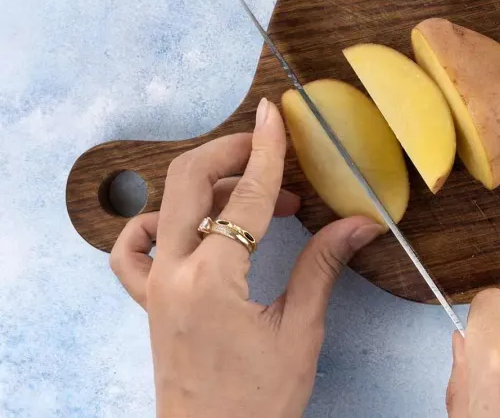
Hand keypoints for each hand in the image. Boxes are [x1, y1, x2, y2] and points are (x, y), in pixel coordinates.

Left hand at [110, 98, 382, 417]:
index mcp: (213, 282)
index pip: (247, 197)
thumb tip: (361, 221)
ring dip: (208, 185)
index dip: (268, 151)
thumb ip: (324, 266)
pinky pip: (132, 250)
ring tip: (256, 196)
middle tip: (273, 145)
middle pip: (192, 182)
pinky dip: (155, 223)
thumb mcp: (300, 333)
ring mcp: (154, 288)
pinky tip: (188, 225)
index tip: (276, 115)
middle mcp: (173, 276)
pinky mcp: (148, 302)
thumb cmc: (257, 403)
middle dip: (234, 151)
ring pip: (164, 206)